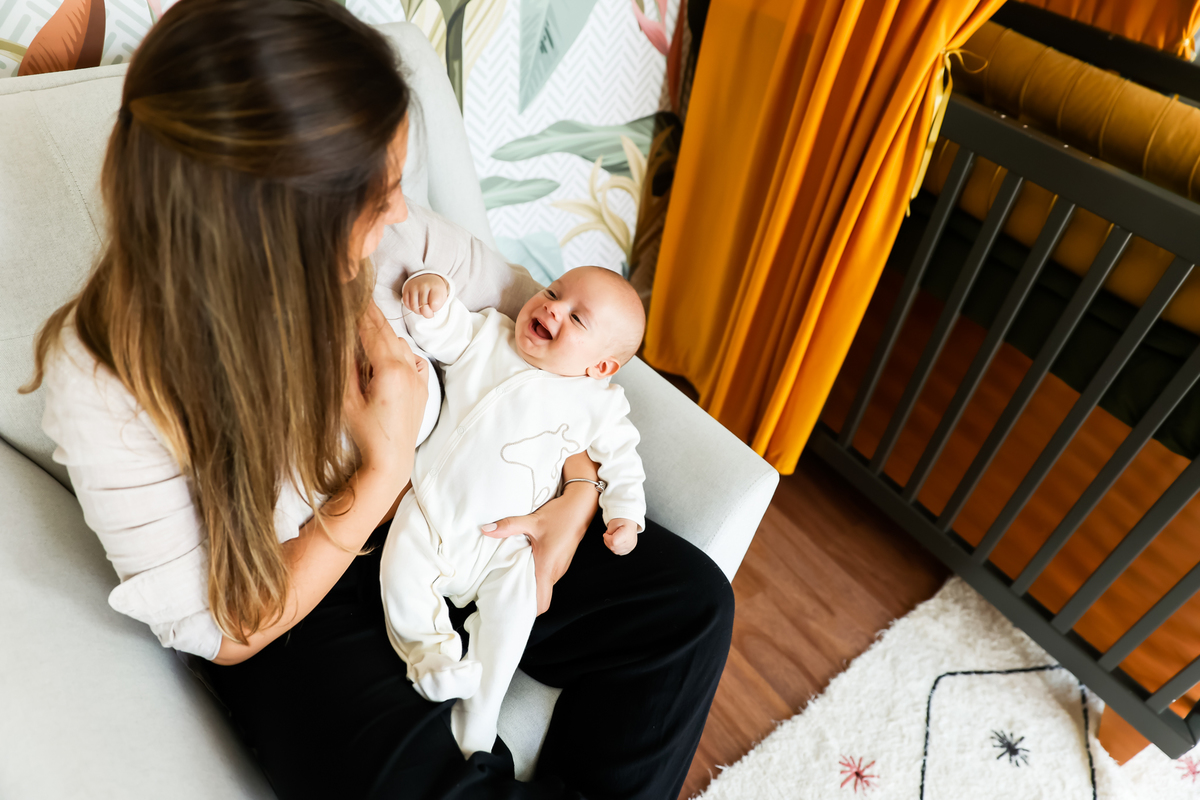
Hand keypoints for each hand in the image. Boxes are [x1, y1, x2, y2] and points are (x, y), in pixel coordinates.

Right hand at [344, 301, 428, 479]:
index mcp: (390, 370)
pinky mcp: (422, 386)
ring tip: (362, 328)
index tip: (350, 293)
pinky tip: (382, 355)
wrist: (392, 460)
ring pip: (399, 344)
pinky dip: (396, 351)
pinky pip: (410, 358)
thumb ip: (344, 366)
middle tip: (356, 299)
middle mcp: (409, 370)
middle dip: (370, 316)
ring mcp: (419, 378)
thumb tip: (339, 339)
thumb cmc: (366, 434)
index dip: (359, 311)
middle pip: (387, 333)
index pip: (372, 330)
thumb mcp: (346, 400)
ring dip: (382, 335)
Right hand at [402, 273, 448, 318]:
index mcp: (436, 287)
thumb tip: (426, 314)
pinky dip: (411, 307)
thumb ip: (436, 307)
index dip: (435, 309)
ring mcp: (414, 286)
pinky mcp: (406, 288)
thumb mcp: (442, 297)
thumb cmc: (435, 290)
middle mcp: (424, 285)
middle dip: (427, 313)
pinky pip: (406, 303)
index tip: (435, 306)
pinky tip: (416, 304)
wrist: (428, 278)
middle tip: (429, 310)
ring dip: (418, 311)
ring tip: (422, 308)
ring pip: (414, 307)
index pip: (434, 305)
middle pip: (424, 308)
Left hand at [481, 482, 596, 613]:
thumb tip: (485, 530)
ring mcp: (560, 568)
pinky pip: (547, 576)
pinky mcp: (560, 562)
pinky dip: (536, 576)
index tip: (512, 609)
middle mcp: (555, 572)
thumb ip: (507, 526)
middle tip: (504, 594)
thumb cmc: (560, 515)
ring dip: (529, 585)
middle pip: (540, 597)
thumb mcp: (531, 521)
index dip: (528, 611)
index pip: (542, 603)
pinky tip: (524, 565)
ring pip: (544, 586)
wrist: (580, 506)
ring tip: (511, 579)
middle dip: (524, 598)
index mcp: (547, 568)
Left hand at [603, 518, 638, 555]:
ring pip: (616, 552)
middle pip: (614, 548)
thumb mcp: (614, 522)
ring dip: (611, 546)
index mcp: (627, 534)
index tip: (605, 534)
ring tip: (613, 537)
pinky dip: (616, 548)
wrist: (630, 521)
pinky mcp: (630, 548)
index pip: (614, 542)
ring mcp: (631, 546)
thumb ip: (609, 531)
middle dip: (608, 542)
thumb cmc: (623, 520)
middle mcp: (630, 542)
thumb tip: (607, 538)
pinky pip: (620, 552)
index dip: (607, 539)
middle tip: (608, 535)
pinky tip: (616, 542)